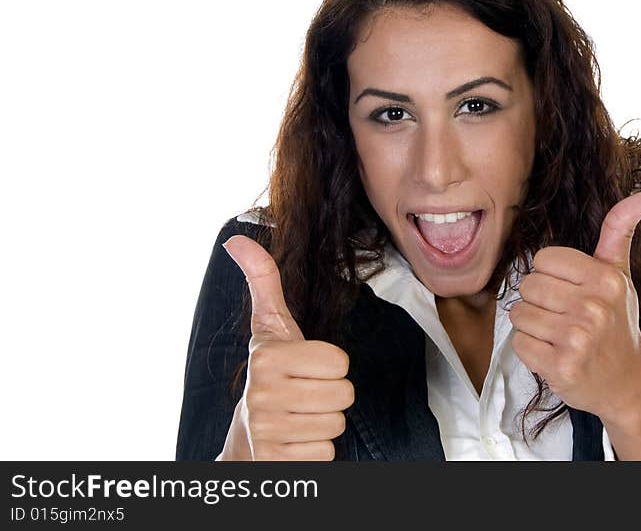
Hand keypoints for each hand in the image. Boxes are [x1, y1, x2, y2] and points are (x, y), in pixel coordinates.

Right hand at [217, 235, 353, 460]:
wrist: (246, 434)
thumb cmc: (271, 372)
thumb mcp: (270, 327)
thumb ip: (263, 282)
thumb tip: (237, 239)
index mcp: (267, 357)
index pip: (339, 361)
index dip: (331, 366)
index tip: (307, 368)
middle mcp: (262, 393)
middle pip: (343, 394)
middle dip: (331, 396)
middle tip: (306, 394)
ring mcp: (267, 430)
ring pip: (337, 424)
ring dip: (324, 422)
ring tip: (300, 416)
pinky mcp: (275, 461)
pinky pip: (327, 454)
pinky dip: (317, 450)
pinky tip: (296, 440)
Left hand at [508, 191, 640, 425]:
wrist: (626, 381)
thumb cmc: (617, 323)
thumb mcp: (620, 274)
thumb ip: (620, 231)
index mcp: (605, 279)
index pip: (543, 259)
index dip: (551, 276)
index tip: (570, 292)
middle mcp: (593, 307)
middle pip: (528, 286)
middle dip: (540, 301)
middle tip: (564, 317)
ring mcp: (577, 338)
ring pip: (519, 314)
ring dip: (533, 326)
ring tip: (559, 335)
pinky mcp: (561, 366)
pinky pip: (519, 344)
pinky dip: (530, 351)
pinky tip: (554, 353)